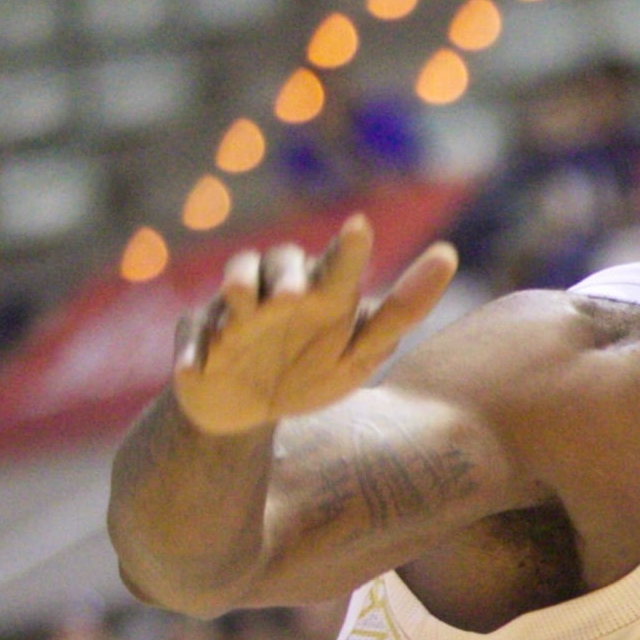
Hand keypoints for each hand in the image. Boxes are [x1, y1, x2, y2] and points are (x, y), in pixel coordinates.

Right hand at [173, 214, 456, 438]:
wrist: (251, 412)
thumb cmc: (311, 370)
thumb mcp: (360, 353)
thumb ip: (401, 311)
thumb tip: (448, 253)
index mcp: (322, 296)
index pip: (337, 265)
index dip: (349, 248)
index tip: (361, 227)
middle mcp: (276, 294)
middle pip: (277, 263)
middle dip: (283, 274)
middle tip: (296, 296)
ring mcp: (233, 313)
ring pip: (231, 288)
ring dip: (235, 292)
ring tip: (240, 307)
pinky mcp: (199, 340)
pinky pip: (192, 341)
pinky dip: (192, 354)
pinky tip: (194, 371)